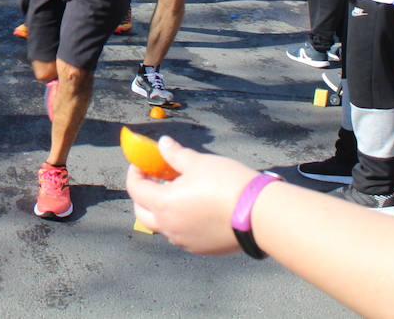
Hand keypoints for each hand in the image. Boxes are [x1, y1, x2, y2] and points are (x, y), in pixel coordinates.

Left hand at [125, 136, 259, 254]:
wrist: (258, 214)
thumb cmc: (226, 184)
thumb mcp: (198, 162)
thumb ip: (175, 155)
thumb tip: (163, 144)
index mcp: (163, 205)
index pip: (135, 189)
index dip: (135, 173)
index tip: (142, 163)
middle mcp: (169, 227)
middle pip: (142, 213)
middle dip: (143, 195)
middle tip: (154, 179)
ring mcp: (185, 241)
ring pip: (163, 226)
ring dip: (162, 209)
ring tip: (178, 191)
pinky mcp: (201, 248)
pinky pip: (182, 235)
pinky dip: (180, 221)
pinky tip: (195, 207)